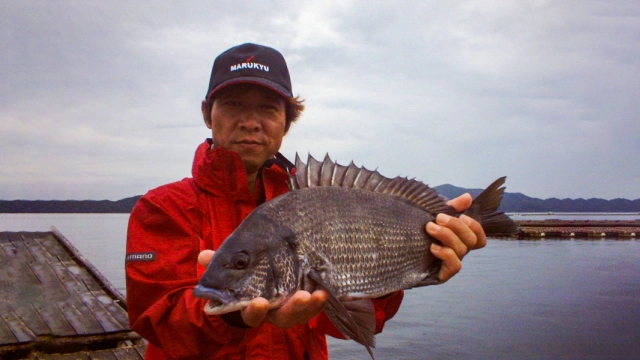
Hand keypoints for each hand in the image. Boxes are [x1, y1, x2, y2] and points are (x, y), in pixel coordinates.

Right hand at [197, 250, 328, 327]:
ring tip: (318, 293)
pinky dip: (321, 298)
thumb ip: (217, 263)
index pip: (252, 314)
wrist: (259, 275)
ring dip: (312, 305)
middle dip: (294, 309)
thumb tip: (204, 256)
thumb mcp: (229, 268)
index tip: (258, 302)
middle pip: (284, 318)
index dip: (255, 311)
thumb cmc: (241, 275)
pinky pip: (316, 304)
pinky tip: (326, 288)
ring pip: (303, 313)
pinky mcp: (307, 299)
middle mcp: (274, 312)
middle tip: (302, 297)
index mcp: (253, 306)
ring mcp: (292, 307)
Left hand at [426, 193, 486, 282]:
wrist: (396, 249)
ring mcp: (451, 263)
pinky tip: (432, 247)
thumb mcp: (434, 216)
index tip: (461, 215)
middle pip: (471, 241)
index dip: (475, 226)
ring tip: (429, 228)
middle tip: (438, 218)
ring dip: (447, 235)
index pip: (479, 237)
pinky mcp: (443, 274)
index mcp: (459, 239)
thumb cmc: (418, 232)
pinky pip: (455, 265)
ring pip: (461, 250)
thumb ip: (452, 208)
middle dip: (456, 226)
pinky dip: (446, 254)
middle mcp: (458, 252)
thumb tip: (468, 197)